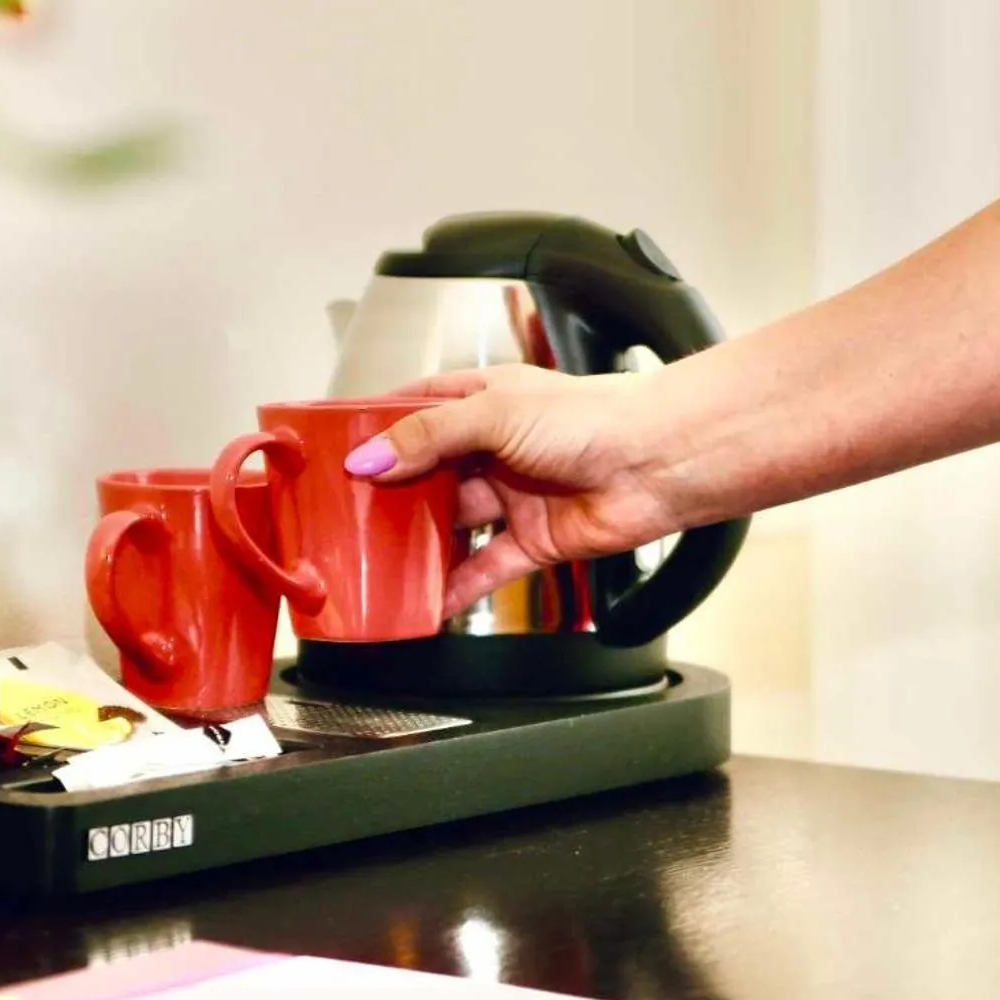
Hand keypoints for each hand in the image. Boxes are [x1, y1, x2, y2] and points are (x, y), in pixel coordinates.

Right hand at [343, 366, 686, 616]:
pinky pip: (485, 567)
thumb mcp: (495, 413)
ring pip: (452, 523)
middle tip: (346, 512)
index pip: (415, 410)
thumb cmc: (597, 416)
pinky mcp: (534, 540)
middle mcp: (495, 447)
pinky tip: (428, 599)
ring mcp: (514, 495)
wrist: (662, 460)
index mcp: (484, 400)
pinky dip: (457, 586)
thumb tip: (370, 460)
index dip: (377, 429)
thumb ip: (428, 437)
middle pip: (426, 472)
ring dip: (419, 542)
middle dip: (390, 492)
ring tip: (376, 559)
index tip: (337, 450)